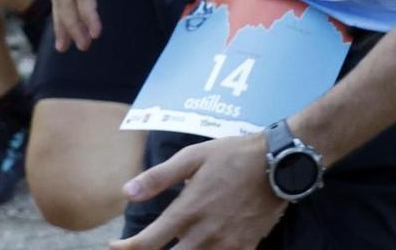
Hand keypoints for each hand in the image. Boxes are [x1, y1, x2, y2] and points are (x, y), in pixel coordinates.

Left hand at [111, 131, 285, 249]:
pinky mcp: (245, 248)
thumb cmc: (234, 155)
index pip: (146, 244)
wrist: (280, 162)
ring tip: (172, 247)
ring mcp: (225, 244)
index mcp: (187, 211)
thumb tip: (126, 192)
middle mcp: (203, 234)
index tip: (115, 246)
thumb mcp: (194, 156)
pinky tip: (201, 248)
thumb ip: (159, 177)